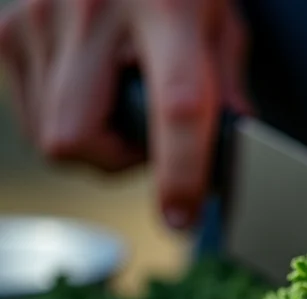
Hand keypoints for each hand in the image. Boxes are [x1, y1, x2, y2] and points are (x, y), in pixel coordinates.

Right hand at [0, 0, 250, 228]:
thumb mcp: (218, 20)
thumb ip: (225, 87)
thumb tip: (229, 154)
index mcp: (166, 10)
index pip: (176, 109)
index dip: (180, 173)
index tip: (181, 216)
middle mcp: (89, 12)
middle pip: (81, 142)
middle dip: (118, 161)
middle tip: (146, 138)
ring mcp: (35, 19)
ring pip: (54, 139)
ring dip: (94, 144)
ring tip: (116, 103)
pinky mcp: (4, 30)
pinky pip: (31, 116)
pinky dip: (64, 121)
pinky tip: (87, 89)